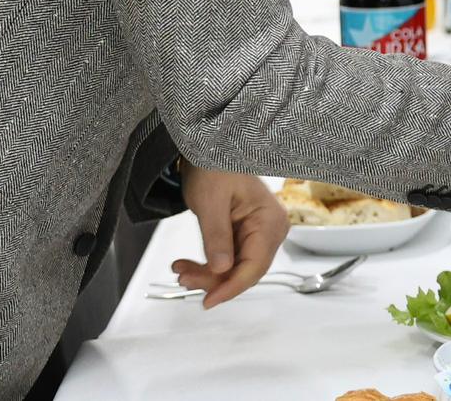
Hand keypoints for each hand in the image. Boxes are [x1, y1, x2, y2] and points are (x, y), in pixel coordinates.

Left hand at [172, 164, 289, 308]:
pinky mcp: (246, 234)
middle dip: (214, 280)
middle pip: (246, 270)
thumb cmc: (213, 167)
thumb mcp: (210, 202)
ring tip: (179, 269)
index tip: (208, 301)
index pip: (255, 265)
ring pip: (236, 268)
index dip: (231, 286)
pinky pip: (230, 259)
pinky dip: (209, 264)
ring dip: (207, 274)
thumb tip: (222, 269)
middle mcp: (271, 229)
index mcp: (270, 220)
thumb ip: (217, 236)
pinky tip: (188, 264)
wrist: (208, 149)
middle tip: (181, 277)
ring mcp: (260, 233)